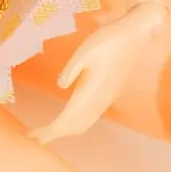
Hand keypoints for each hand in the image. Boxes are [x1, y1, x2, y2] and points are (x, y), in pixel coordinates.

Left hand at [29, 0, 169, 143]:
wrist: (136, 35)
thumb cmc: (108, 39)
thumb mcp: (85, 50)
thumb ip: (71, 69)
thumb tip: (60, 86)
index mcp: (92, 90)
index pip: (68, 118)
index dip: (51, 130)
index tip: (35, 136)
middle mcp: (101, 99)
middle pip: (75, 125)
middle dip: (55, 133)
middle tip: (34, 136)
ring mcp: (107, 98)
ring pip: (85, 123)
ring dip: (67, 130)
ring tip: (48, 131)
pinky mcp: (110, 94)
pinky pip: (92, 116)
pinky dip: (77, 123)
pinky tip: (70, 119)